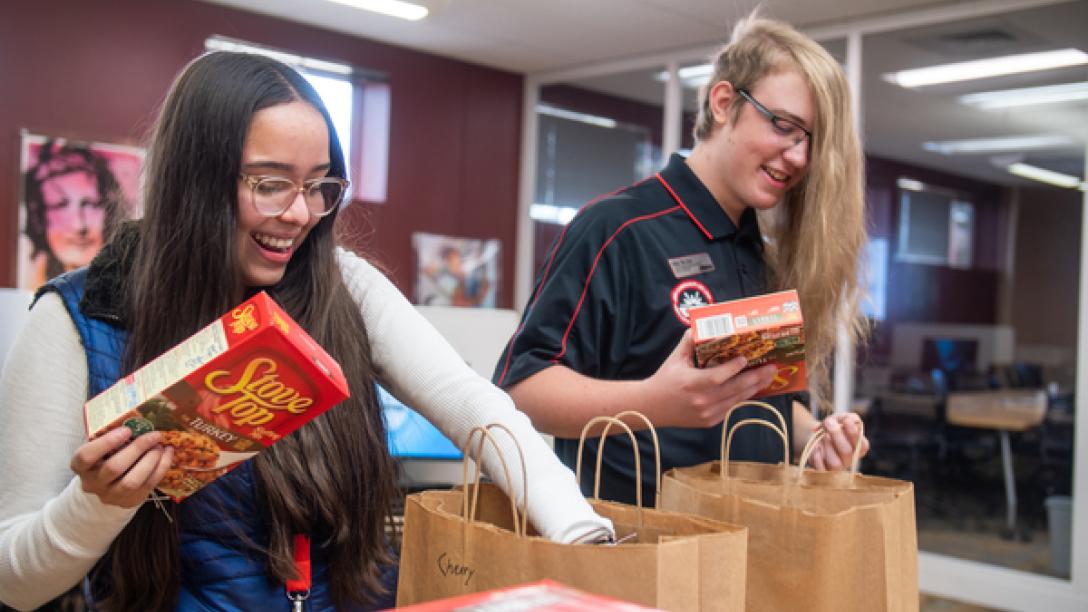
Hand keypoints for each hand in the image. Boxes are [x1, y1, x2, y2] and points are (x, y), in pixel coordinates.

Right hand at [70, 427, 173, 507]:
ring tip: (160, 446)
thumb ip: (108, 434)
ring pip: (132, 481)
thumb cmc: (104, 459)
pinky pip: (148, 485)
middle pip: (114, 467)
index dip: (106, 443)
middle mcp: (93, 483)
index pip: (86, 457)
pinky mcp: (129, 500)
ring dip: (150, 460)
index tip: (126, 430)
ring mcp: (111, 495)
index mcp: (81, 466)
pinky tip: (167, 453)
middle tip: (154, 435)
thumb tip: (134, 409)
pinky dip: (161, 467)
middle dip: (137, 449)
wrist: (106, 488)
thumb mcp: (100, 448)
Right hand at [641, 329, 777, 428]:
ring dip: (754, 387)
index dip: (733, 369)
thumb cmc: (665, 380)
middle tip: (771, 367)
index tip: (745, 359)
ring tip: (768, 376)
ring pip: (736, 399)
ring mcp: (707, 413)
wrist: (652, 408)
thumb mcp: (675, 359)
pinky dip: (742, 396)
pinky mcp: (710, 421)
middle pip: (734, 390)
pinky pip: (731, 406)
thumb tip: (701, 324)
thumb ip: (688, 341)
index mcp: (691, 384)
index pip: (716, 377)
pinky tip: (753, 387)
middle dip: (756, 378)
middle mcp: (701, 401)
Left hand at [806, 412, 868, 470]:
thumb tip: (850, 420)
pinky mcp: (824, 471)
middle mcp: (850, 460)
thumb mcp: (840, 419)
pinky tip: (817, 447)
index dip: (854, 433)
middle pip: (847, 452)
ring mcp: (837, 467)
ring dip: (826, 446)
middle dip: (836, 434)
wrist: (815, 435)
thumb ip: (848, 417)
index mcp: (858, 448)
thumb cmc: (832, 427)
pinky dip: (817, 458)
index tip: (846, 421)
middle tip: (829, 423)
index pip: (863, 446)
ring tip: (823, 436)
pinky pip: (821, 470)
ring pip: (835, 463)